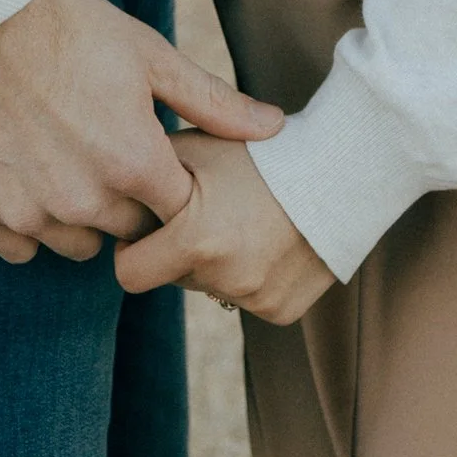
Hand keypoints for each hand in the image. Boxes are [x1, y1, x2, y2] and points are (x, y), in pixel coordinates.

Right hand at [0, 0, 282, 268]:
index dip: (169, 185)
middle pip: (125, 232)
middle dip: (125, 199)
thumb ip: (212, 103)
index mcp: (132, 163)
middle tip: (104, 144)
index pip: (175, 215)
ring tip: (63, 153)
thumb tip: (274, 127)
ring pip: (73, 245)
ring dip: (77, 214)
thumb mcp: (148, 54)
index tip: (154, 154)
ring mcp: (27, 211)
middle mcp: (82, 200)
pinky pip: (19, 247)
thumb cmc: (71, 24)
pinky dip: (26, 220)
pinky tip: (25, 169)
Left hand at [113, 132, 335, 323]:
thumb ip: (149, 169)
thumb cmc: (262, 151)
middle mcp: (224, 279)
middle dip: (179, 249)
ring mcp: (255, 299)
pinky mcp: (282, 311)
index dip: (133, 247)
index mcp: (196, 241)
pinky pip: (245, 298)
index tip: (149, 225)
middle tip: (209, 209)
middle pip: (173, 277)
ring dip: (216, 261)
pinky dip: (249, 274)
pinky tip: (268, 238)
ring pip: (210, 287)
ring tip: (244, 217)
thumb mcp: (200, 145)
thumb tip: (114, 190)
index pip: (130, 273)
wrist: (342, 167)